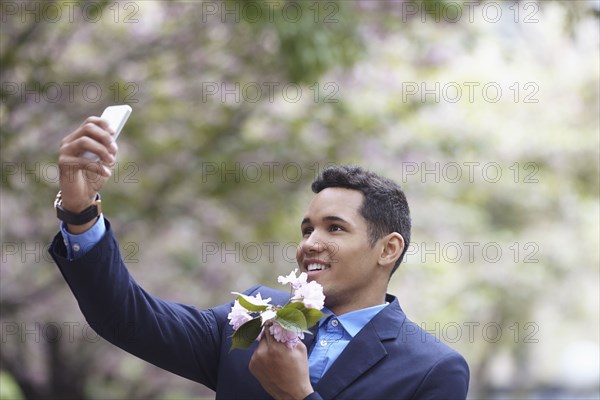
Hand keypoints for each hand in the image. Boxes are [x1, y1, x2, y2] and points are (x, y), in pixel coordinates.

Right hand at [58, 117, 117, 231]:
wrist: (82, 196)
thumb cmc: (94, 176)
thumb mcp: (104, 160)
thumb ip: (107, 149)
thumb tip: (113, 139)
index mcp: (79, 137)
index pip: (90, 122)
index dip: (103, 124)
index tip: (114, 132)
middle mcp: (69, 141)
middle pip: (88, 128)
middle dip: (105, 138)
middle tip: (114, 150)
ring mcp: (65, 151)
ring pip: (84, 141)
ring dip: (102, 151)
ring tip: (111, 161)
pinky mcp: (63, 163)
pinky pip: (82, 161)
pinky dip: (98, 167)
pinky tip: (106, 173)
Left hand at [249, 328, 313, 399]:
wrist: (292, 393)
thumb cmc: (299, 371)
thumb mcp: (300, 349)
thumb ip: (291, 334)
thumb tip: (284, 324)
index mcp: (275, 347)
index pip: (269, 327)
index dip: (273, 324)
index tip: (276, 322)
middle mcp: (262, 353)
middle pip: (264, 335)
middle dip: (270, 336)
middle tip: (278, 340)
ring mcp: (255, 360)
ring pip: (260, 345)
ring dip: (266, 346)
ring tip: (275, 354)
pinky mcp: (252, 367)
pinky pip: (257, 354)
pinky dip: (262, 355)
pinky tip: (271, 362)